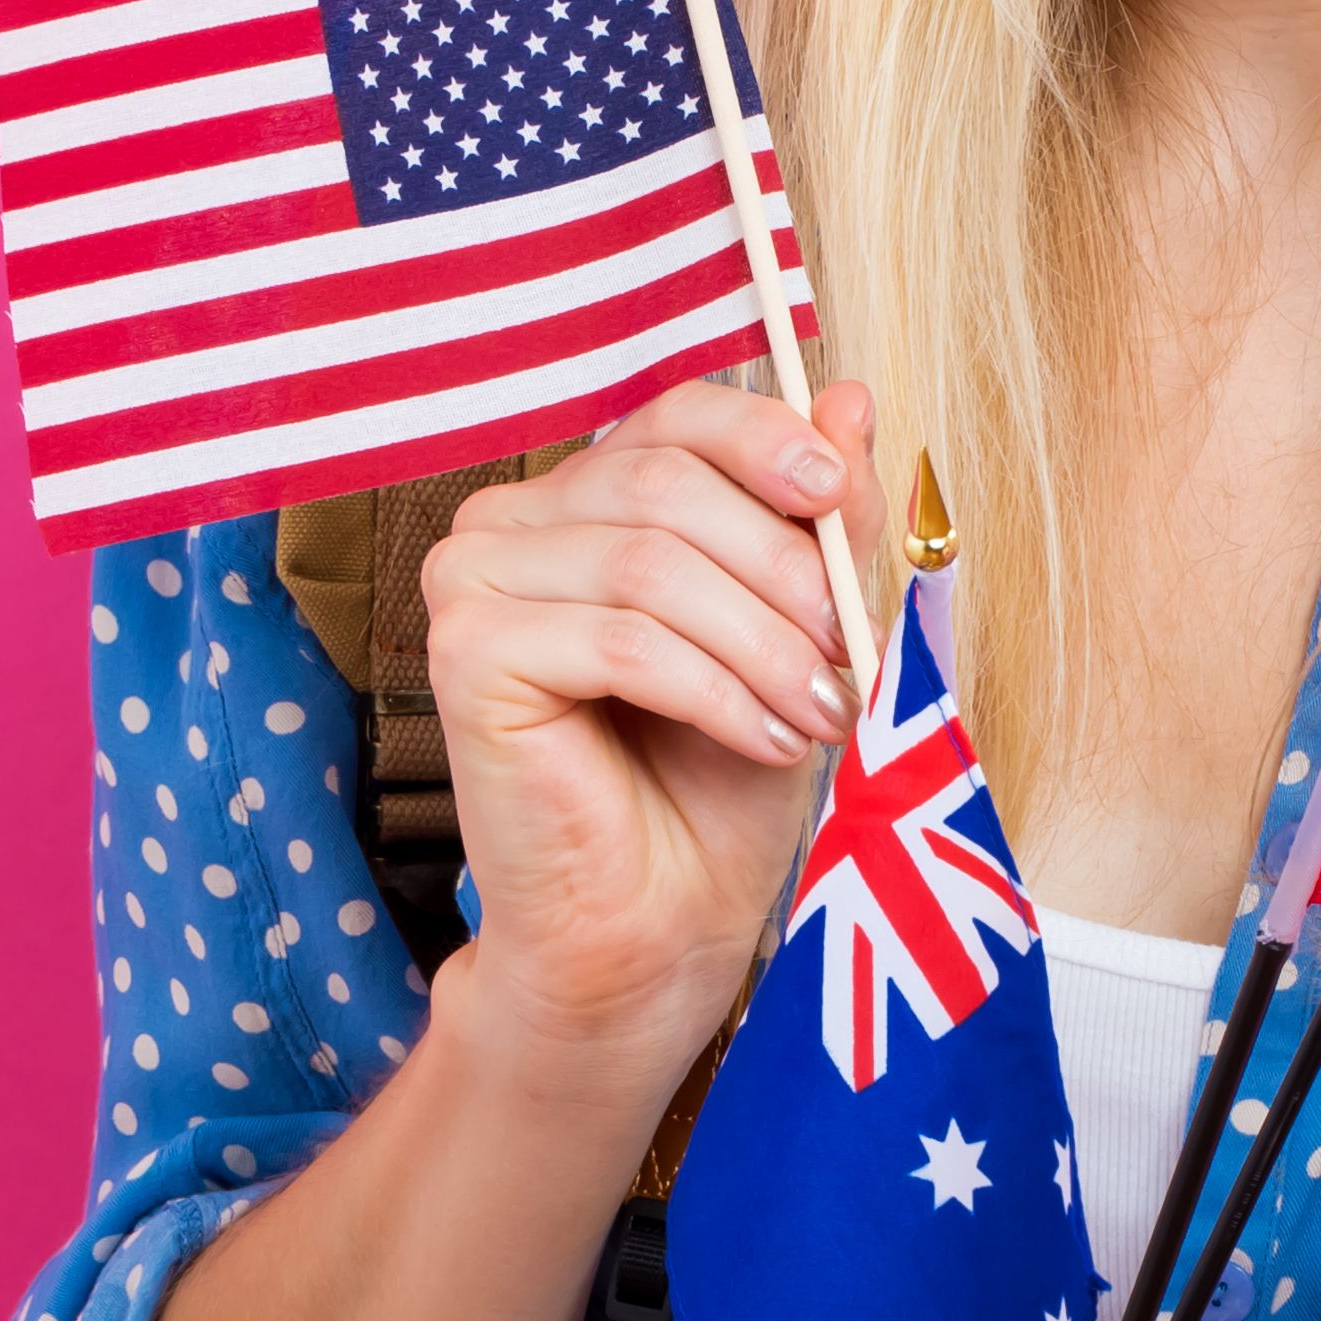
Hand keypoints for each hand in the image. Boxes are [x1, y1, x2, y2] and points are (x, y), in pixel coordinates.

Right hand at [421, 377, 881, 1063]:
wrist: (658, 924)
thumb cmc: (720, 779)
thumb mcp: (799, 626)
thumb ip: (821, 515)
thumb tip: (850, 396)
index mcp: (586, 497)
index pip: (677, 417)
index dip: (766, 442)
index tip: (838, 498)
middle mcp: (511, 520)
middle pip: (665, 485)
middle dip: (783, 573)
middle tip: (855, 658)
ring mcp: (473, 580)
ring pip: (649, 565)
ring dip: (762, 645)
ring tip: (822, 715)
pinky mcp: (465, 653)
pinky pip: (620, 640)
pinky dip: (716, 691)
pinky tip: (767, 740)